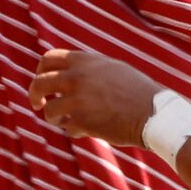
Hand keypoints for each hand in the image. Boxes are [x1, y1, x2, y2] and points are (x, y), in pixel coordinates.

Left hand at [30, 47, 158, 145]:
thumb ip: (88, 68)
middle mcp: (77, 77)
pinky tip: (88, 130)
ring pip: (49, 109)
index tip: (42, 81)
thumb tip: (66, 72)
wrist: (155, 114)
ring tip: (66, 121)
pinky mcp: (81, 121)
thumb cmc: (138, 92)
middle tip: (37, 103)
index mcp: (84, 61)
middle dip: (35, 95)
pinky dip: (75, 130)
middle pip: (39, 83)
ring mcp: (77, 100)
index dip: (41, 71)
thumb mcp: (112, 69)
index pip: (48, 59)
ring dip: (55, 117)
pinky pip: (67, 127)